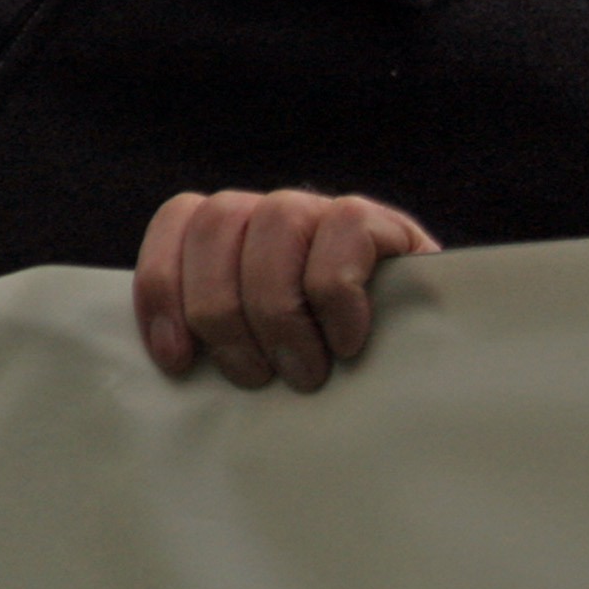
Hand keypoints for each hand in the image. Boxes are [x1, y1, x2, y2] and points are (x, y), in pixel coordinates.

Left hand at [135, 188, 439, 391]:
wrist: (424, 361)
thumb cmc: (322, 368)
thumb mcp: (257, 348)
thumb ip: (216, 335)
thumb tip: (170, 361)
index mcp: (231, 232)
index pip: (178, 220)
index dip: (164, 286)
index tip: (177, 359)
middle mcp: (272, 211)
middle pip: (216, 225)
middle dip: (222, 312)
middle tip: (254, 377)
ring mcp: (326, 212)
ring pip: (275, 222)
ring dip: (278, 309)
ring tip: (302, 372)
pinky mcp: (383, 225)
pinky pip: (344, 234)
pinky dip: (336, 297)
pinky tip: (346, 344)